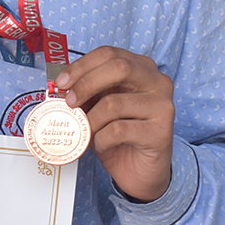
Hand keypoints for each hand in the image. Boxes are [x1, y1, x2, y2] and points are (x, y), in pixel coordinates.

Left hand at [54, 46, 174, 202]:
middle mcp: (158, 82)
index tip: (62, 82)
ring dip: (90, 120)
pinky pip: (118, 130)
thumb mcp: (99, 107)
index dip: (82, 65)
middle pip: (119, 68)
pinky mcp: (161, 132)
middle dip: (86, 84)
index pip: (109, 54)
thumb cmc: (119, 136)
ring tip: (86, 131)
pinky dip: (101, 139)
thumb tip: (61, 86)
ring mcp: (163, 106)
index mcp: (142, 68)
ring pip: (114, 103)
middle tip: (69, 102)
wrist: (140, 170)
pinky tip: (101, 144)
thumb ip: (87, 93)